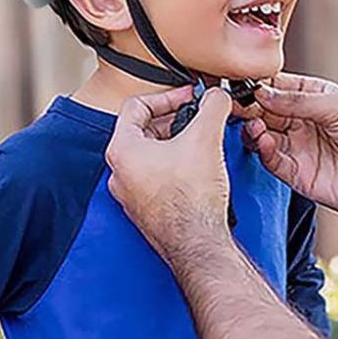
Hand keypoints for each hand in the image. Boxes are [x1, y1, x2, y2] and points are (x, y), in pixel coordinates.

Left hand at [105, 85, 232, 258]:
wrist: (197, 242)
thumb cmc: (190, 199)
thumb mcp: (206, 138)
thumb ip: (212, 107)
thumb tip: (217, 96)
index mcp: (122, 150)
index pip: (137, 106)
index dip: (167, 96)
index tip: (188, 98)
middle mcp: (120, 173)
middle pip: (145, 131)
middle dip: (175, 121)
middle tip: (199, 119)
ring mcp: (132, 194)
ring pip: (152, 156)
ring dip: (177, 145)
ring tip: (202, 144)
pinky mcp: (147, 211)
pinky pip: (158, 179)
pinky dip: (177, 168)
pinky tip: (199, 171)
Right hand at [237, 73, 337, 218]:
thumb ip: (298, 101)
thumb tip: (262, 93)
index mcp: (315, 99)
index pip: (276, 88)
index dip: (257, 86)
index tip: (238, 84)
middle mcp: (304, 123)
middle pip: (264, 112)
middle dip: (247, 107)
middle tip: (233, 105)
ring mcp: (301, 149)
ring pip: (263, 137)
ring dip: (253, 130)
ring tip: (252, 125)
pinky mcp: (300, 176)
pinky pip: (273, 162)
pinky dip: (263, 151)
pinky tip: (264, 142)